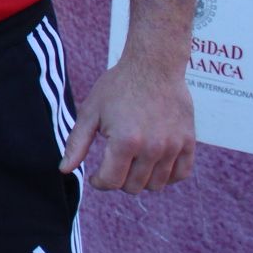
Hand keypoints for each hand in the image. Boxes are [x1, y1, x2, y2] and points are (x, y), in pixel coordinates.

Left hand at [60, 56, 195, 191]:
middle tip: (113, 164)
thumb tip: (64, 170)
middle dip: (118, 180)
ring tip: (132, 163)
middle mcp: (152, 148)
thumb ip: (76, 143)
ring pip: (156, 185)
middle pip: (133, 187)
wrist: (154, 66)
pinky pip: (180, 174)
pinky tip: (154, 164)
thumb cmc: (118, 86)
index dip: (99, 182)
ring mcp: (173, 147)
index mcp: (125, 141)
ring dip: (141, 179)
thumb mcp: (90, 112)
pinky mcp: (188, 143)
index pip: (111, 182)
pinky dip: (167, 176)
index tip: (96, 176)